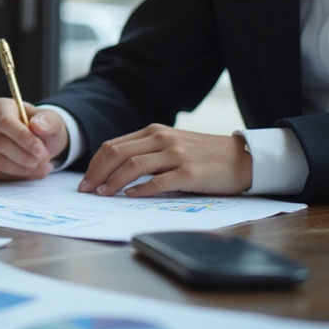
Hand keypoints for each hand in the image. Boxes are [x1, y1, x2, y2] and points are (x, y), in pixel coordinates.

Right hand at [0, 99, 67, 180]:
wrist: (35, 143)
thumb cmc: (41, 130)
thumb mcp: (52, 123)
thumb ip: (48, 122)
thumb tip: (37, 125)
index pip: (4, 122)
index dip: (22, 138)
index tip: (40, 151)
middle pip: (0, 144)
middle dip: (25, 157)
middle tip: (45, 161)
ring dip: (22, 169)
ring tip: (41, 167)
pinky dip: (14, 176)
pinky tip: (28, 172)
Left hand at [78, 125, 251, 196]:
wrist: (243, 158)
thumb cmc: (204, 156)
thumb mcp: (172, 146)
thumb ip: (147, 152)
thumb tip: (114, 171)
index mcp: (154, 132)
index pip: (113, 145)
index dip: (95, 163)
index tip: (85, 179)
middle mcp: (162, 139)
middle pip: (118, 154)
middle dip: (97, 173)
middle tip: (85, 189)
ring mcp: (176, 155)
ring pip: (133, 166)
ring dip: (112, 181)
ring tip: (101, 194)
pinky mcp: (189, 172)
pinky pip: (158, 181)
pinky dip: (140, 190)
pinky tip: (129, 196)